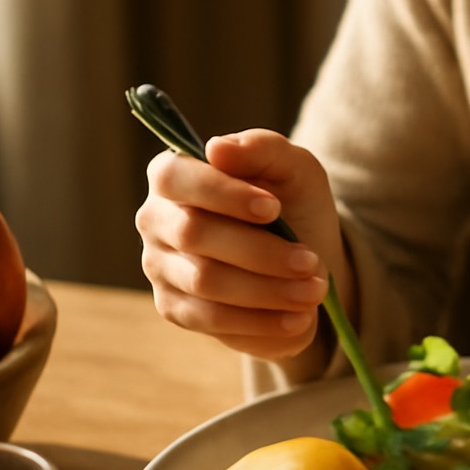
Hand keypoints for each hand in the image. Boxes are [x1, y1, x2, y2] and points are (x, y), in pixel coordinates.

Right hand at [136, 129, 348, 360]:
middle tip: (310, 262)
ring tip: (313, 290)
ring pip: (205, 282)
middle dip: (259, 251)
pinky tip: (298, 318)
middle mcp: (156, 220)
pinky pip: (210, 320)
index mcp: (174, 175)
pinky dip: (260, 321)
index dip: (222, 193)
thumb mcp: (294, 169)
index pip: (175, 177)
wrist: (304, 261)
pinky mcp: (176, 309)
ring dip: (268, 290)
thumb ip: (263, 148)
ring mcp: (160, 267)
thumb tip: (217, 148)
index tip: (274, 209)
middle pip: (193, 234)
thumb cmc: (291, 203)